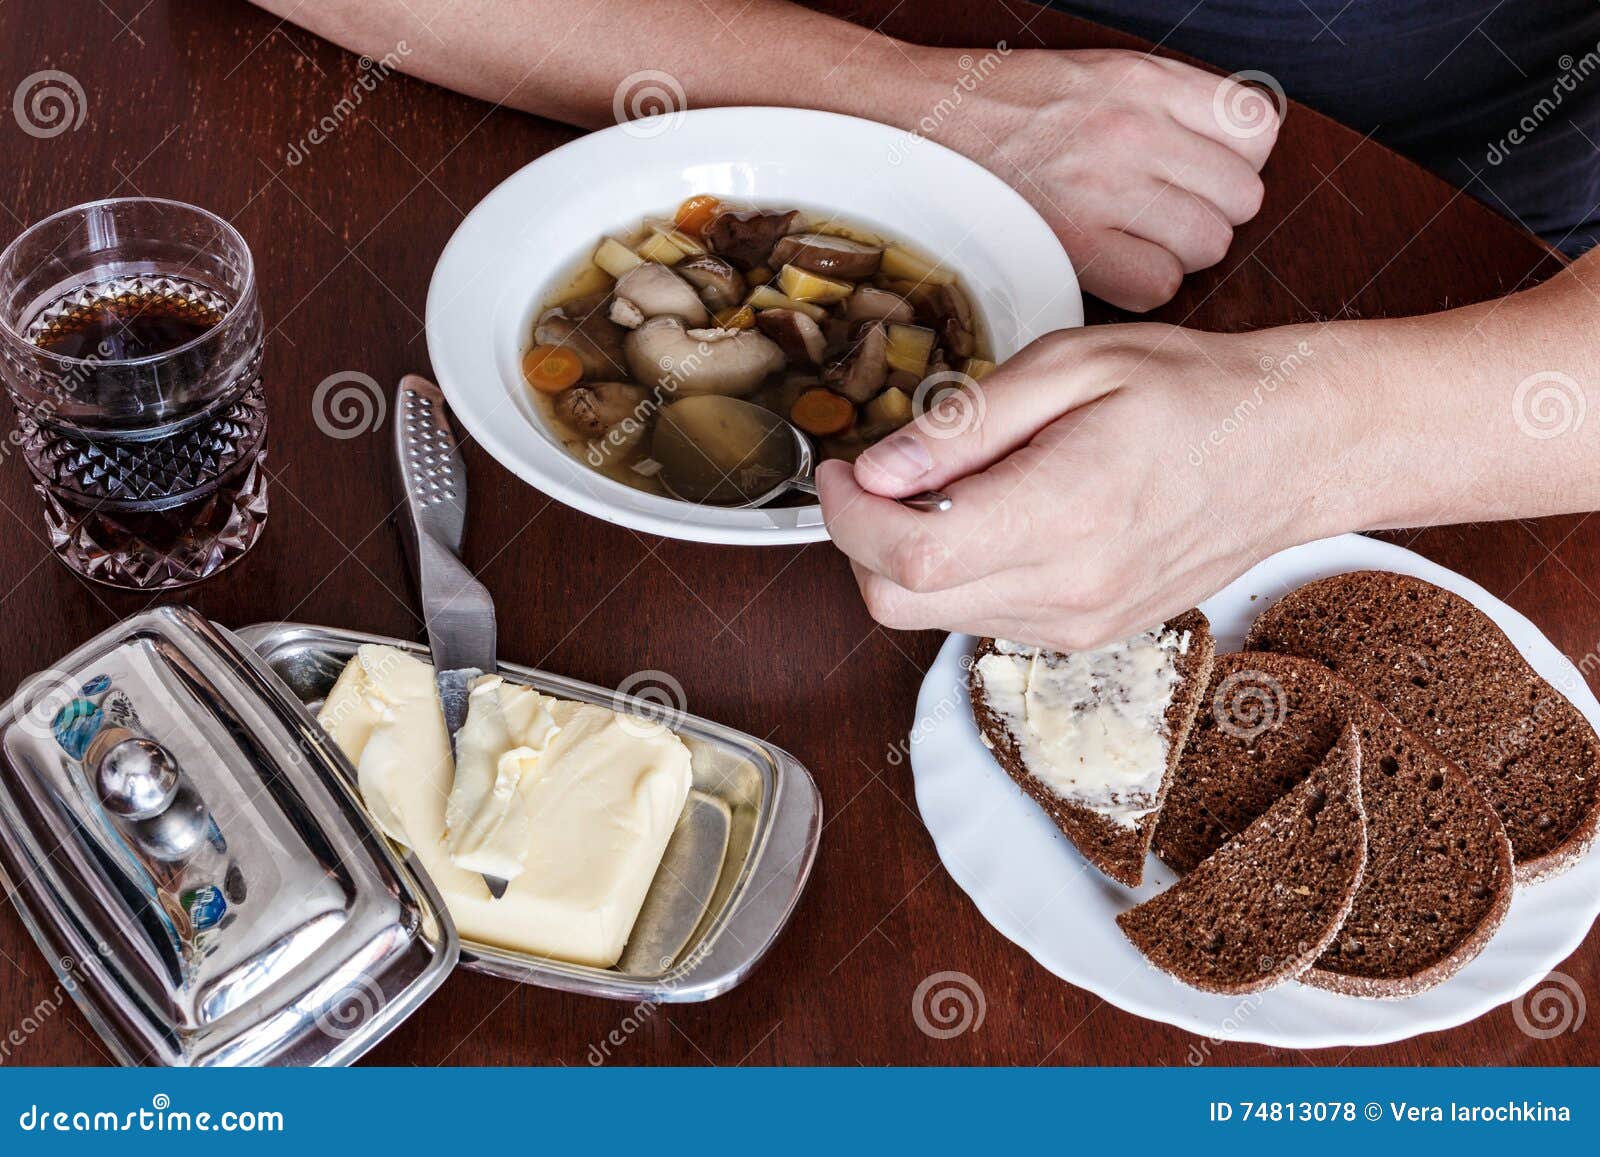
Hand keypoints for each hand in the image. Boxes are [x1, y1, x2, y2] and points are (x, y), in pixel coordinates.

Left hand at [817, 323, 1358, 650]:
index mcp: (1064, 516)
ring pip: (933, 617)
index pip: (907, 556)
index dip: (845, 515)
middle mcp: (1068, 593)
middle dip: (861, 541)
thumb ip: (964, 423)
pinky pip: (983, 616)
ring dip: (912, 556)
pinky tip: (998, 514)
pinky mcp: (1085, 635)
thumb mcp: (1074, 366)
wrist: (1291, 453)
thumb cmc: (1193, 393)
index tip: (840, 468)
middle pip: (900, 604)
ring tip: (958, 484)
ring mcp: (1078, 626)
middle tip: (877, 476)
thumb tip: (877, 470)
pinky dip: (961, 572)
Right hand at [913, 48, 1279, 311]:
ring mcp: (1105, 188)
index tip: (1201, 173)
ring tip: (1132, 240)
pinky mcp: (1075, 243)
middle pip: (1241, 197)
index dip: (1235, 161)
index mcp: (1145, 82)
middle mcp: (1134, 130)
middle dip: (1211, 213)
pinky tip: (1112, 267)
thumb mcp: (1100, 77)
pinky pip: (1159, 285)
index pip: (1256, 129)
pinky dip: (1144, 286)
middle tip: (1163, 215)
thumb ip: (1168, 107)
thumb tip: (1222, 152)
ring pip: (1208, 246)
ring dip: (1179, 254)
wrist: (920, 124)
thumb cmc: (1004, 106)